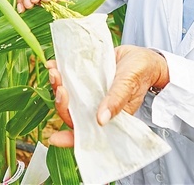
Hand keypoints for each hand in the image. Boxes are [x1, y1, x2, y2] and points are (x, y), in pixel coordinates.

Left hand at [45, 46, 169, 147]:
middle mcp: (94, 107)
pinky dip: (58, 70)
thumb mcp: (129, 85)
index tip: (54, 138)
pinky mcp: (84, 77)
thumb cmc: (140, 74)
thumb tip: (101, 121)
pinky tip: (52, 63)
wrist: (140, 56)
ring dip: (57, 86)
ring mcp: (88, 92)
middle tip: (61, 88)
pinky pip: (68, 78)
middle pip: (71, 112)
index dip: (69, 138)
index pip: (86, 132)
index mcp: (107, 116)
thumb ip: (116, 101)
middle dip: (61, 103)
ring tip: (54, 72)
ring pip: (67, 96)